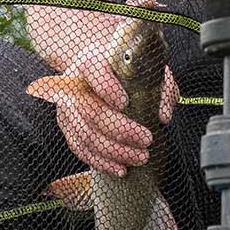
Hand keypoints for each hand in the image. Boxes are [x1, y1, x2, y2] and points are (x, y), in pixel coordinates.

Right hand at [29, 48, 178, 176]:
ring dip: (115, 152)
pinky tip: (121, 169)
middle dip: (121, 130)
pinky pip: (80, 150)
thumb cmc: (128, 70)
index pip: (93, 70)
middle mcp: (73, 84)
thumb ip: (161, 88)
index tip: (125, 103)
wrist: (103, 70)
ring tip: (141, 157)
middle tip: (147, 140)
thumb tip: (162, 117)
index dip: (107, 88)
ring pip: (85, 135)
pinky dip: (101, 162)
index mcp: (91, 61)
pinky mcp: (67, 128)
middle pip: (90, 111)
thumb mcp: (147, 70)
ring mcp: (66, 108)